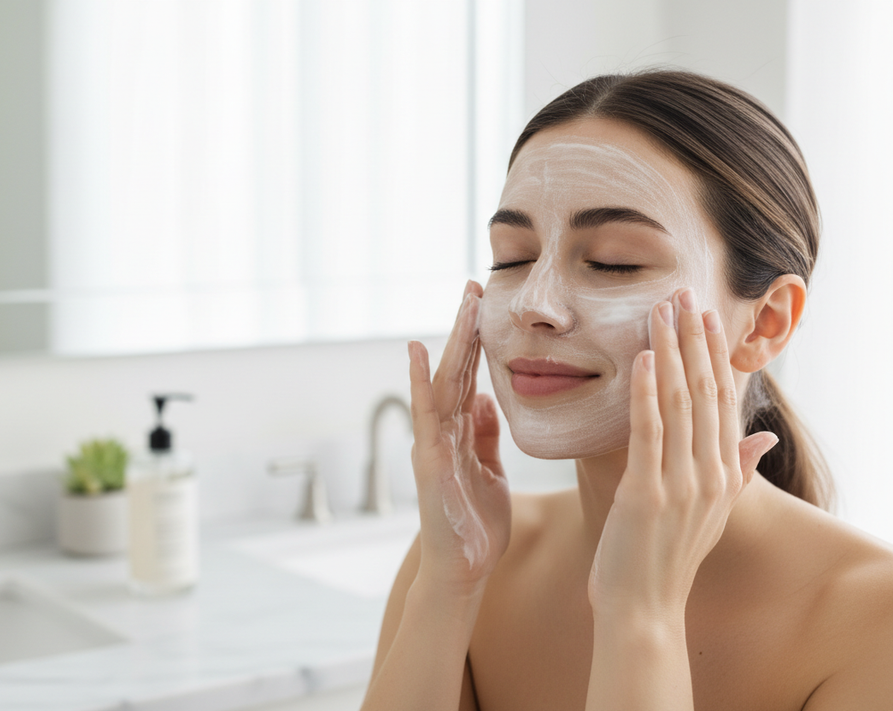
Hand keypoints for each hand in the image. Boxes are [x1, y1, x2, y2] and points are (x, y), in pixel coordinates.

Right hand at [408, 281, 511, 588]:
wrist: (462, 569)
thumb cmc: (477, 525)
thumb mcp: (490, 471)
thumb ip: (485, 435)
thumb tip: (486, 399)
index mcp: (464, 432)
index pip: (472, 376)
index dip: (479, 340)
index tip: (488, 303)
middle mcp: (445, 430)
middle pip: (457, 369)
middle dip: (466, 328)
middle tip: (475, 284)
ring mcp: (433, 442)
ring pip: (443, 381)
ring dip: (452, 341)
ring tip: (462, 303)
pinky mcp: (428, 459)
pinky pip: (425, 413)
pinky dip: (420, 381)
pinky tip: (418, 350)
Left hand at [588, 288, 778, 618]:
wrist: (643, 609)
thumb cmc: (667, 558)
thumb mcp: (713, 512)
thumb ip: (738, 469)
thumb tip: (765, 435)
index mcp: (723, 474)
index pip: (723, 400)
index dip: (714, 354)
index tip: (704, 315)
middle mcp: (709, 474)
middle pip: (706, 392)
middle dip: (694, 340)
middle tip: (683, 293)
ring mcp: (680, 484)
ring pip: (680, 404)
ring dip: (671, 352)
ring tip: (660, 310)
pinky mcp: (646, 494)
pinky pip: (648, 434)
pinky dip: (648, 394)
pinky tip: (645, 359)